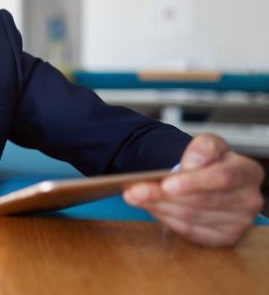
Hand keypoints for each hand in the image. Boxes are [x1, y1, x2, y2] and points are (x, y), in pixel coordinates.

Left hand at [124, 133, 264, 246]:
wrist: (209, 179)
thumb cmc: (209, 162)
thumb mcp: (208, 145)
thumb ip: (203, 148)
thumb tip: (192, 163)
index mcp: (248, 172)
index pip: (221, 178)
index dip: (192, 182)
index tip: (165, 184)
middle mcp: (249, 200)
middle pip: (201, 201)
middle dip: (163, 196)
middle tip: (133, 191)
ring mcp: (239, 222)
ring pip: (191, 217)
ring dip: (160, 207)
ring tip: (137, 197)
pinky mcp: (225, 238)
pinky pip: (191, 231)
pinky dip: (167, 220)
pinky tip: (153, 208)